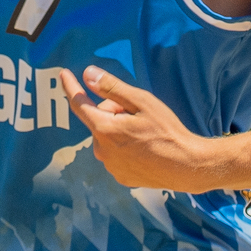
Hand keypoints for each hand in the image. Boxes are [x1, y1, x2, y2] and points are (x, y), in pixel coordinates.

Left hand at [60, 66, 222, 192]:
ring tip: (145, 133)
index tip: (63, 74)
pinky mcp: (120, 176)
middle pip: (99, 120)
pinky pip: (115, 154)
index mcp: (104, 130)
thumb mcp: (141, 102)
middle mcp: (101, 151)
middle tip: (138, 114)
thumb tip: (87, 74)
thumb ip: (111, 88)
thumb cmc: (166, 131)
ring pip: (107, 138)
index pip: (79, 104)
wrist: (187, 166)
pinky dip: (125, 147)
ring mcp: (110, 166)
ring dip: (119, 130)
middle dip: (113, 112)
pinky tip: (145, 149)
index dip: (71, 87)